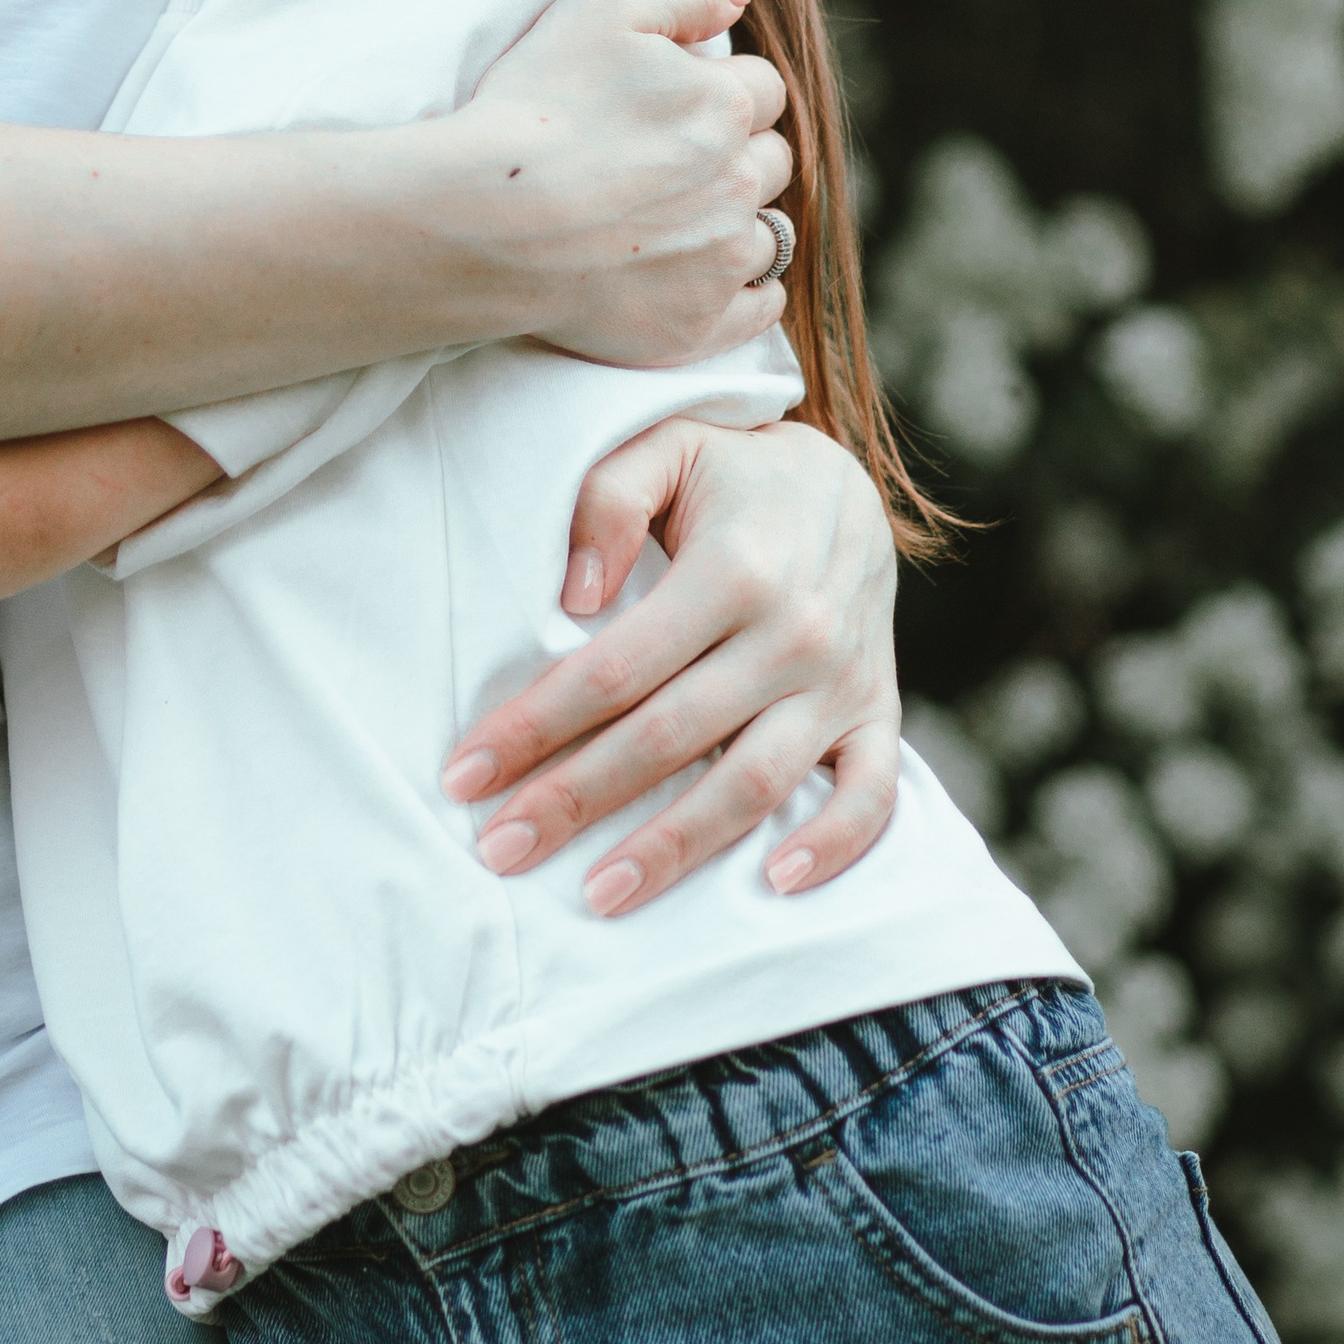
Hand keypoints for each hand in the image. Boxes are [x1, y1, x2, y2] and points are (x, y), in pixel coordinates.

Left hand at [441, 418, 898, 913]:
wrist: (845, 488)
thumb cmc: (730, 473)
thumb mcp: (666, 446)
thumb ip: (609, 499)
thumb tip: (575, 594)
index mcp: (733, 568)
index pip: (615, 667)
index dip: (535, 725)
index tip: (466, 774)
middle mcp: (793, 633)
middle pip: (668, 737)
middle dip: (576, 800)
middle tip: (501, 848)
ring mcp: (841, 681)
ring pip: (755, 784)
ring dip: (675, 848)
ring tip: (599, 897)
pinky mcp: (877, 712)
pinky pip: (872, 795)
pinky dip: (833, 846)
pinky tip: (773, 884)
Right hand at [464, 0, 792, 368]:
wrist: (487, 220)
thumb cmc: (535, 108)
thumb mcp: (600, 11)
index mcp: (726, 105)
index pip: (762, 87)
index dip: (723, 86)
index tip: (679, 101)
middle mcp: (740, 183)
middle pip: (773, 160)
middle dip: (740, 152)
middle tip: (680, 159)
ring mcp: (723, 260)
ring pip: (771, 234)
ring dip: (742, 221)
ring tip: (686, 220)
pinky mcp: (698, 323)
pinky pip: (760, 307)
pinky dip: (746, 292)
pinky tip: (709, 276)